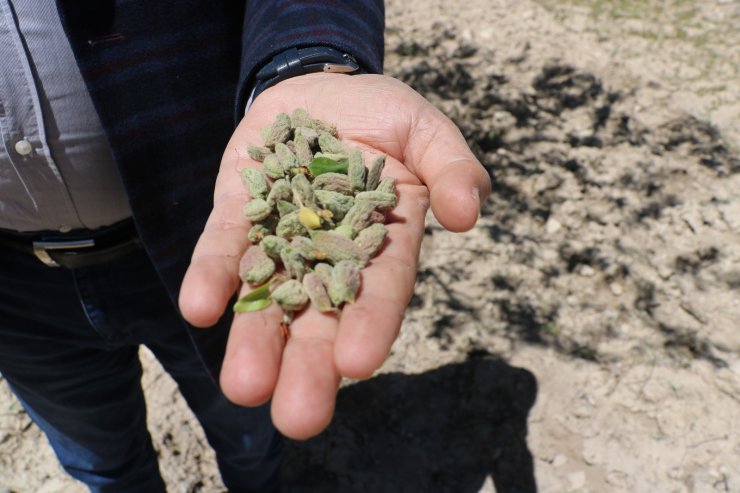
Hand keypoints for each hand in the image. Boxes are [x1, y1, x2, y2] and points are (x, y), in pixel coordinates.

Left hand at [179, 73, 490, 438]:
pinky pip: (225, 248)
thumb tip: (468, 212)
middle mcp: (331, 254)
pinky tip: (200, 308)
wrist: (319, 90)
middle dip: (309, 365)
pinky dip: (214, 277)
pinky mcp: (237, 214)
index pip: (382, 290)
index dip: (371, 324)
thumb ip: (452, 165)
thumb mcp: (425, 130)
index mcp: (385, 244)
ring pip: (269, 296)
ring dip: (256, 340)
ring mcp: (281, 237)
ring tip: (244, 387)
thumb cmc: (383, 115)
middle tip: (298, 418)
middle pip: (322, 315)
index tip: (358, 362)